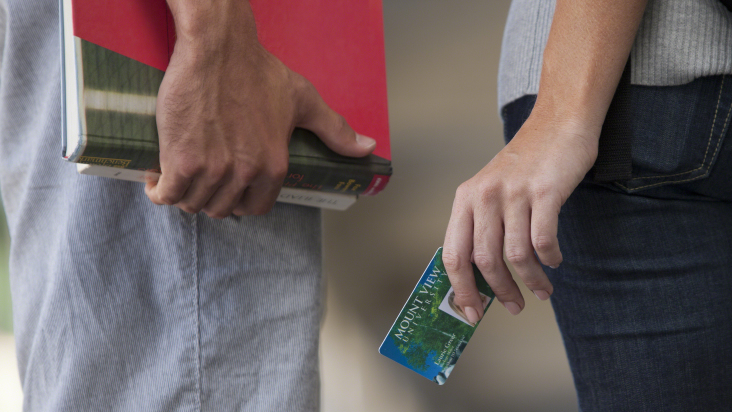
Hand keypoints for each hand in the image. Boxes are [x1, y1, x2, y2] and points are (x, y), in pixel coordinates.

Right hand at [146, 0, 375, 217]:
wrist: (218, 48)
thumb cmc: (259, 71)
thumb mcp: (304, 100)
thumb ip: (335, 129)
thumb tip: (367, 149)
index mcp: (274, 166)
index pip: (255, 208)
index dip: (240, 201)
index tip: (227, 189)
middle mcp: (246, 173)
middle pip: (222, 209)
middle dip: (211, 199)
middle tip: (201, 180)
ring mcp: (213, 169)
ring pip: (194, 204)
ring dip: (184, 196)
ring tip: (178, 177)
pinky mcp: (181, 159)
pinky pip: (167, 194)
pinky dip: (158, 192)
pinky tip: (155, 179)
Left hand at [442, 113, 597, 319]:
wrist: (556, 124)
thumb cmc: (524, 164)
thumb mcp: (490, 190)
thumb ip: (483, 227)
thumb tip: (482, 279)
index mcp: (465, 199)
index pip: (454, 254)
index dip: (461, 288)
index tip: (472, 311)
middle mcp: (484, 196)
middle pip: (484, 260)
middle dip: (500, 291)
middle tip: (514, 307)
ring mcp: (514, 193)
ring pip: (516, 255)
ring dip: (530, 281)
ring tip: (542, 290)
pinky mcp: (545, 192)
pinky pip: (543, 240)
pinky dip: (549, 259)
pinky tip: (554, 262)